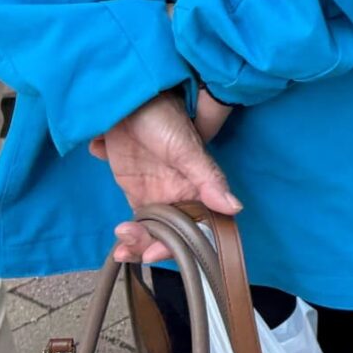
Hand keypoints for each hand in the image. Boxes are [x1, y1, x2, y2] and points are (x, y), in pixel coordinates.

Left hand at [90, 93, 239, 262]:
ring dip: (137, 243)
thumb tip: (235, 208)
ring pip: (151, 231)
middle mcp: (178, 194)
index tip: (156, 251)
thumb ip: (208, 178)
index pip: (196, 226)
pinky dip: (127, 234)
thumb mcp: (185, 147)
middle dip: (151, 247)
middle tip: (130, 247)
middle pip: (171, 234)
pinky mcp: (134, 188)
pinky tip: (117, 239)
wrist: (128, 100)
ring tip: (120, 244)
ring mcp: (155, 192)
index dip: (179, 245)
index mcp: (196, 187)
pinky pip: (135, 220)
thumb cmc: (162, 117)